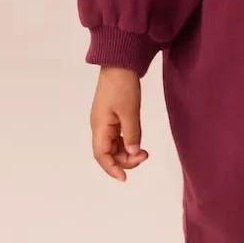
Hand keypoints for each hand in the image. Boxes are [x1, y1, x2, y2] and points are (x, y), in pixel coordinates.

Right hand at [90, 66, 148, 180]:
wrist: (120, 64)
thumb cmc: (122, 86)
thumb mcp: (130, 111)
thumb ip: (132, 134)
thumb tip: (132, 154)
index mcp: (99, 126)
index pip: (101, 155)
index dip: (111, 169)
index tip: (124, 178)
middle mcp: (99, 127)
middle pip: (107, 153)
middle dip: (124, 160)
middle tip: (144, 156)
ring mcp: (104, 122)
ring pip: (113, 146)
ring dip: (126, 152)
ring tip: (144, 151)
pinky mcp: (111, 117)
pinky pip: (117, 137)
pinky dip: (127, 143)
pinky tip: (137, 142)